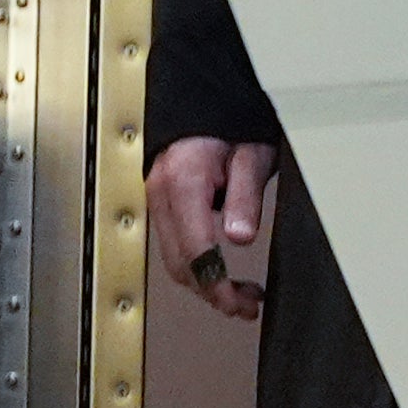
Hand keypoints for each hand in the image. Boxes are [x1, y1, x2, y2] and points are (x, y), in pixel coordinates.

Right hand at [148, 135, 277, 318]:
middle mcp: (160, 191)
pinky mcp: (159, 200)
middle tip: (246, 306)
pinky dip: (195, 265)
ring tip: (239, 294)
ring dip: (204, 282)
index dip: (218, 285)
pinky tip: (218, 269)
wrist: (203, 101)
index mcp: (183, 181)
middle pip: (178, 262)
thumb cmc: (229, 124)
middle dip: (212, 292)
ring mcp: (155, 196)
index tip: (241, 303)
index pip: (196, 250)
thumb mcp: (252, 156)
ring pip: (172, 258)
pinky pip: (172, 243)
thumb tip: (239, 236)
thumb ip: (245, 196)